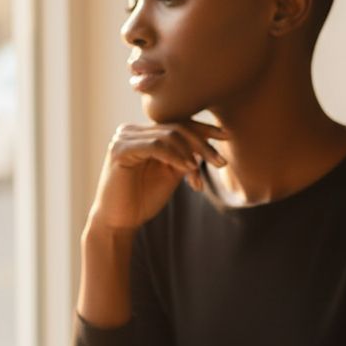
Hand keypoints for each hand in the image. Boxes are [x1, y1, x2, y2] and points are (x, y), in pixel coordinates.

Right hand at [88, 119, 228, 232]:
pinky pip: (155, 145)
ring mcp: (124, 137)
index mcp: (144, 134)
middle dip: (202, 144)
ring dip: (189, 154)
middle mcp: (132, 130)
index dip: (203, 129)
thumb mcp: (171, 174)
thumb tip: (207, 144)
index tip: (226, 136)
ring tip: (198, 173)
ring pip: (168, 135)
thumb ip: (185, 157)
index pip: (177, 123)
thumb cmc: (143, 200)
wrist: (119, 222)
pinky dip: (175, 156)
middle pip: (176, 127)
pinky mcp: (120, 149)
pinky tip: (188, 168)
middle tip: (220, 162)